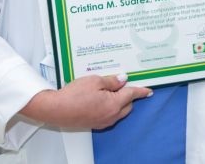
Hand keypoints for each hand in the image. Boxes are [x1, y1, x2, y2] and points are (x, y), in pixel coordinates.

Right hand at [19, 73, 152, 129]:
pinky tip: (99, 99)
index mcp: (114, 104)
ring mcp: (103, 121)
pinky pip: (109, 115)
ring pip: (118, 111)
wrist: (56, 109)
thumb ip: (111, 81)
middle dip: (127, 95)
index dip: (141, 91)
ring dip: (118, 102)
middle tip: (120, 84)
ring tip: (107, 89)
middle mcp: (111, 115)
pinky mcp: (95, 124)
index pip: (132, 95)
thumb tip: (123, 80)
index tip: (148, 90)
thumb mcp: (94, 81)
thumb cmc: (74, 95)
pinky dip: (109, 107)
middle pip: (127, 105)